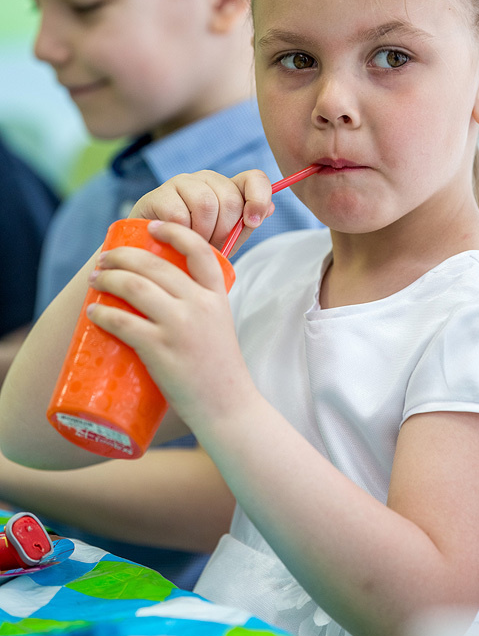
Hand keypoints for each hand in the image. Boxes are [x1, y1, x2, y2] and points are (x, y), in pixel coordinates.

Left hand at [87, 220, 257, 434]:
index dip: (174, 233)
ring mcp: (180, 326)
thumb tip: (163, 295)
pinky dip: (103, 313)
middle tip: (105, 259)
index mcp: (217, 296)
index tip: (152, 227)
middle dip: (123, 256)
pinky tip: (93, 310)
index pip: (198, 250)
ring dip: (108, 278)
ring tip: (95, 279)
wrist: (229, 408)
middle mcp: (200, 305)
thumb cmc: (220, 371)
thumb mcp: (219, 326)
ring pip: (135, 288)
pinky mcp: (161, 350)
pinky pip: (123, 322)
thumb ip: (199, 307)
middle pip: (155, 266)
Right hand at [130, 169, 274, 253]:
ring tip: (193, 243)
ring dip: (202, 232)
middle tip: (211, 244)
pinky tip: (173, 239)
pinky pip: (179, 214)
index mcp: (227, 188)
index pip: (254, 179)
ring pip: (205, 203)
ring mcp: (180, 183)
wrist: (155, 260)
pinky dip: (180, 233)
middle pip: (229, 198)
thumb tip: (270, 208)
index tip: (253, 222)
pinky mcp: (157, 195)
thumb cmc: (192, 249)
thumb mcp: (225, 242)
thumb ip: (245, 226)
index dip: (259, 198)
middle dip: (224, 230)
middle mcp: (206, 180)